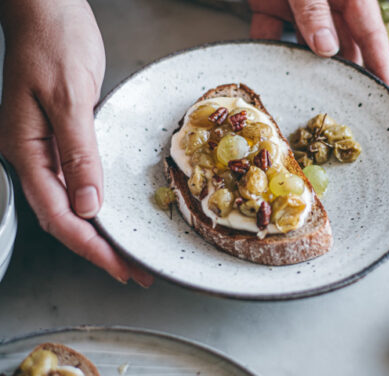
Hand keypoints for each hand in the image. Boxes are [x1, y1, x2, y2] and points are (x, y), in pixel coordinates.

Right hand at [0, 0, 152, 286]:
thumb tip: (88, 204)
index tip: (120, 268)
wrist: (47, 9)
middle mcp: (31, 155)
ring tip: (129, 254)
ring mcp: (44, 147)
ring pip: (70, 203)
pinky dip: (97, 204)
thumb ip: (78, 152)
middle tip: (133, 272)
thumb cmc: (53, 42)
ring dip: (100, 231)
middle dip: (99, 249)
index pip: (58, 214)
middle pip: (64, 216)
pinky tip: (113, 215)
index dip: (91, 247)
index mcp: (25, 150)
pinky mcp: (62, 137)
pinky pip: (77, 181)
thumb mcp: (69, 97)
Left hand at [248, 0, 388, 90]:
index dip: (382, 69)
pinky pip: (269, 31)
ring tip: (305, 98)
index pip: (372, 37)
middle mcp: (328, 2)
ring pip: (304, 44)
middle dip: (343, 77)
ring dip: (302, 68)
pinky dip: (265, 47)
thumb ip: (314, 8)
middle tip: (345, 110)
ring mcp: (298, 3)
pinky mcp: (269, 1)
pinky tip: (265, 67)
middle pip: (341, 46)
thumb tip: (326, 49)